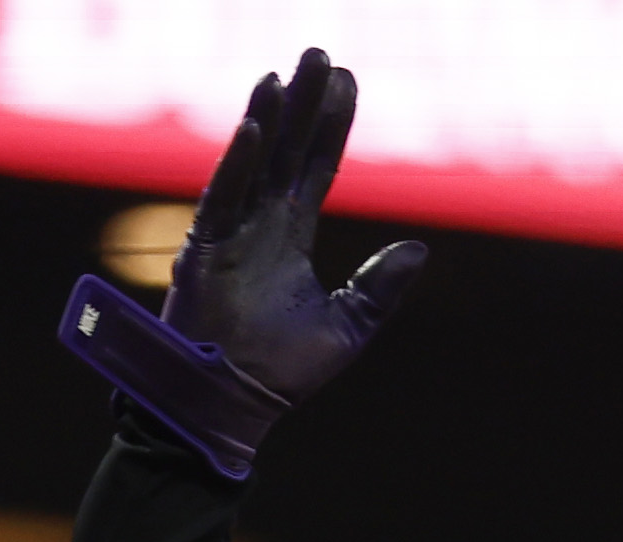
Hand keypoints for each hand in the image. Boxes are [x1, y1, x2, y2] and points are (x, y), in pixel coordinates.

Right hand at [167, 48, 426, 406]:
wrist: (231, 407)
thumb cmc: (282, 374)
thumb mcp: (347, 328)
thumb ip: (380, 287)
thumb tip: (419, 249)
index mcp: (290, 236)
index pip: (315, 167)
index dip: (331, 125)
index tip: (347, 80)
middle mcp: (260, 224)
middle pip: (286, 150)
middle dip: (303, 103)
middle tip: (319, 53)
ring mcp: (230, 233)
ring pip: (253, 162)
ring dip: (268, 117)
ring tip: (283, 74)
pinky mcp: (203, 250)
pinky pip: (222, 197)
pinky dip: (237, 163)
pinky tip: (254, 128)